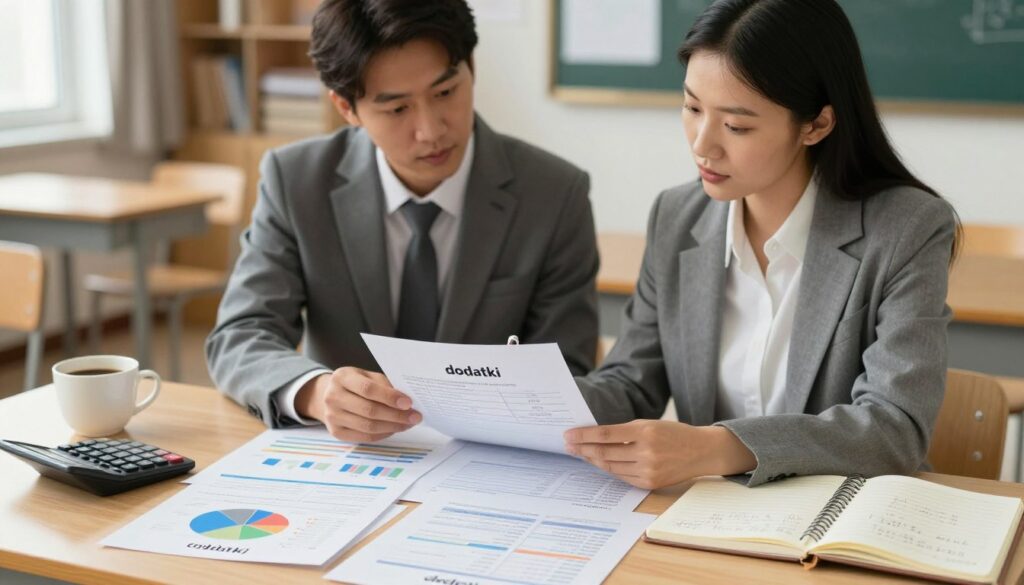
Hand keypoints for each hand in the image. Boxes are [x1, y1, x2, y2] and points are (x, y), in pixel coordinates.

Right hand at [296, 367, 420, 441]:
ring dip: (393, 426)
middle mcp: (333, 397)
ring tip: (408, 423)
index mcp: (342, 377)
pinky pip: (365, 436)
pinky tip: (394, 429)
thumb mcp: (367, 376)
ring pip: (368, 426)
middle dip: (396, 415)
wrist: (329, 395)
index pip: (368, 389)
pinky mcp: (336, 432)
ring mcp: (332, 416)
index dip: (390, 397)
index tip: (408, 403)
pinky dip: (383, 434)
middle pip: (369, 410)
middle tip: (415, 416)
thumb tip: (407, 402)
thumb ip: (384, 386)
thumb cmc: (355, 384)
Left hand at [563, 420, 755, 489]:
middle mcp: (646, 452)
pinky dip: (608, 469)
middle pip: (605, 452)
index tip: (568, 434)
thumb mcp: (650, 424)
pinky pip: (622, 477)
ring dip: (592, 460)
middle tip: (568, 445)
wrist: (701, 451)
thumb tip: (594, 436)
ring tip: (580, 453)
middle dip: (583, 449)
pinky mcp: (650, 483)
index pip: (606, 434)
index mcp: (645, 432)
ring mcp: (648, 470)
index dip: (584, 435)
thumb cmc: (673, 433)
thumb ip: (625, 431)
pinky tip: (599, 462)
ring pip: (611, 467)